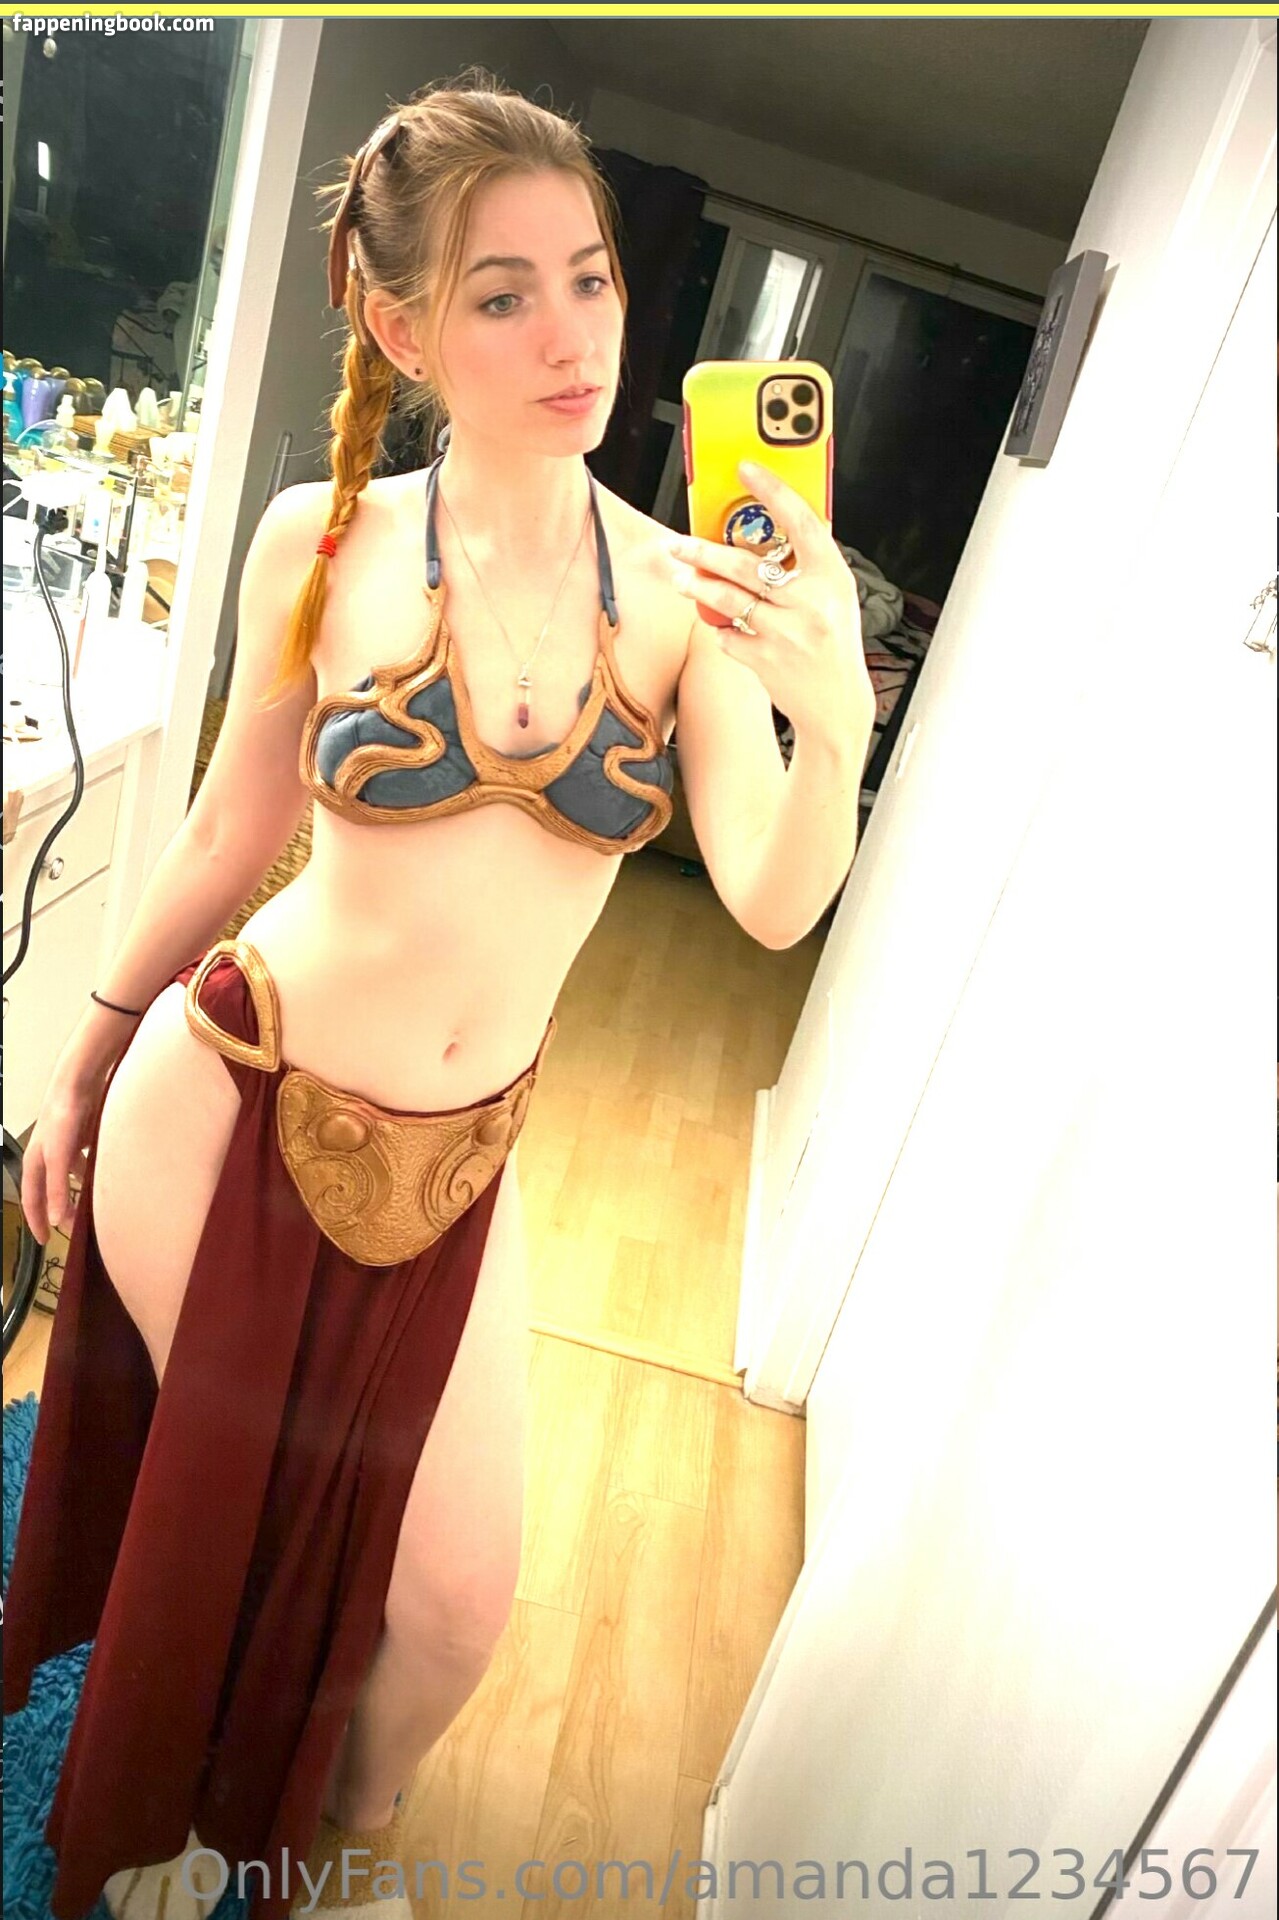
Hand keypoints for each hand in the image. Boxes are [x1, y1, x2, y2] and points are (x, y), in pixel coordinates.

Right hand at [21, 1056, 108, 1242]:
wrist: (79, 1084)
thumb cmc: (62, 1116)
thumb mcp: (59, 1158)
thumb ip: (58, 1188)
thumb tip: (56, 1219)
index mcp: (35, 1162)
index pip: (32, 1200)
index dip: (36, 1221)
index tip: (44, 1240)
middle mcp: (47, 1156)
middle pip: (51, 1191)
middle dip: (59, 1211)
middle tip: (73, 1231)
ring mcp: (64, 1147)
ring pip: (68, 1178)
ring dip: (77, 1193)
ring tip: (91, 1209)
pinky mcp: (81, 1138)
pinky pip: (84, 1163)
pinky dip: (90, 1174)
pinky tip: (103, 1179)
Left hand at [667, 459, 872, 745]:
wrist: (838, 706)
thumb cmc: (834, 645)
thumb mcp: (836, 597)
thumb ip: (808, 565)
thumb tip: (768, 528)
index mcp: (832, 578)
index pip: (802, 521)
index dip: (773, 490)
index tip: (747, 468)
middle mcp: (811, 603)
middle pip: (746, 565)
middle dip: (704, 552)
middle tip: (678, 543)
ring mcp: (787, 633)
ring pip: (728, 600)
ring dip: (698, 587)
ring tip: (681, 578)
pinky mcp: (765, 661)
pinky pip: (728, 635)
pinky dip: (722, 630)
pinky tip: (724, 627)